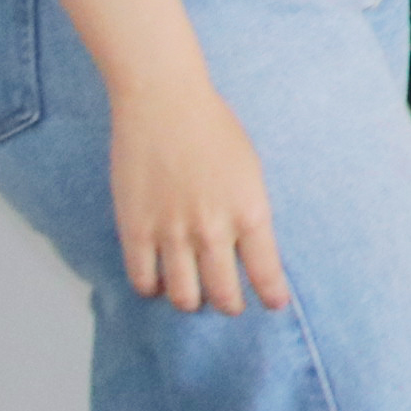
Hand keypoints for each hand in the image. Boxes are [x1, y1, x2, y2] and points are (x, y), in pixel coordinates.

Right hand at [109, 73, 287, 314]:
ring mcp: (172, 233)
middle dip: (230, 305)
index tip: (274, 305)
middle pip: (223, 294)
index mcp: (250, 211)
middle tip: (230, 303)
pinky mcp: (135, 230)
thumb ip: (249, 212)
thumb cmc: (214, 129)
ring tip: (194, 295)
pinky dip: (153, 288)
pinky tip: (159, 282)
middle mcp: (213, 229)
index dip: (271, 296)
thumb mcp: (250, 171)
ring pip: (183, 296)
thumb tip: (248, 249)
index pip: (265, 273)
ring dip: (191, 301)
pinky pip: (143, 280)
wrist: (165, 104)